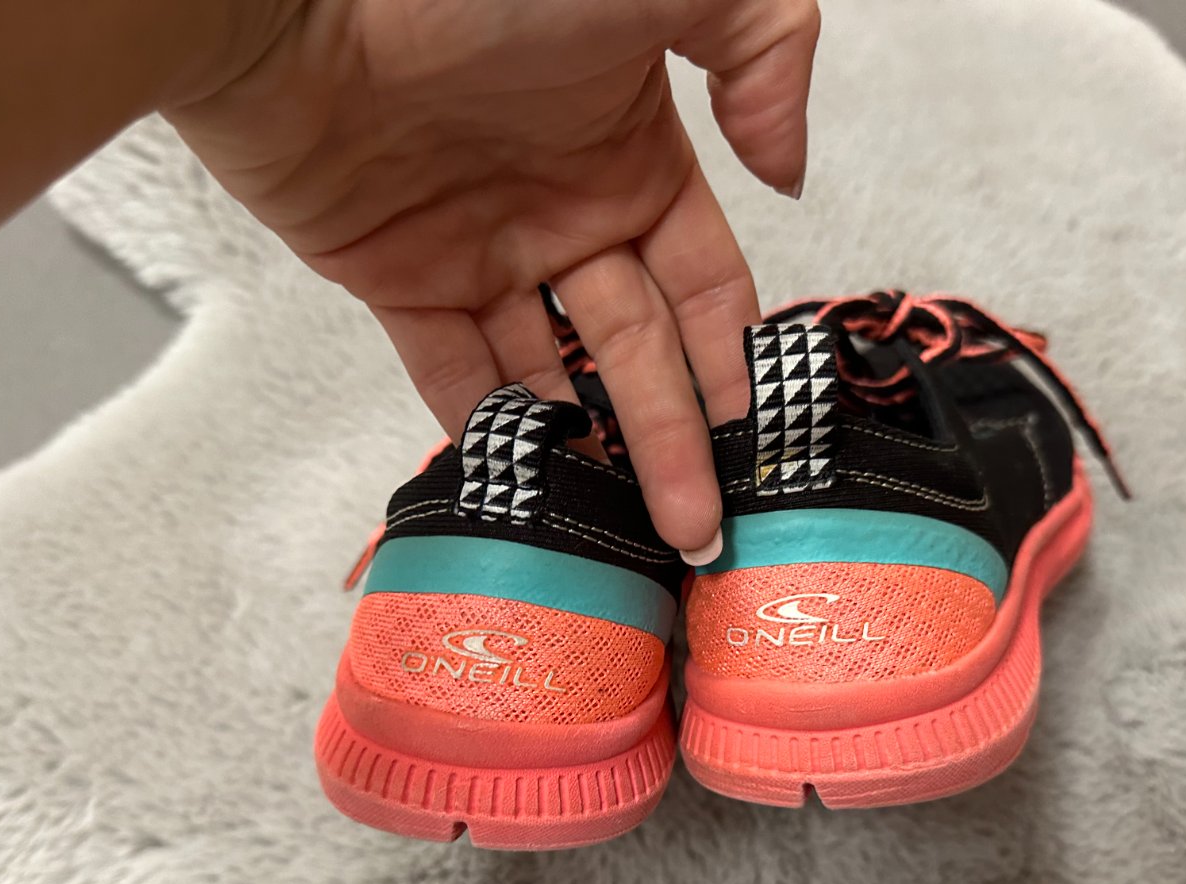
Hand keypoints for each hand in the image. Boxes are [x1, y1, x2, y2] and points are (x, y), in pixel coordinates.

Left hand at [169, 0, 820, 558]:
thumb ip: (765, 48)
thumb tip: (789, 172)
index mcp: (634, 154)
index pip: (705, 286)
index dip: (734, 365)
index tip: (758, 445)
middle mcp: (564, 212)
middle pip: (637, 353)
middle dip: (675, 442)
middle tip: (699, 528)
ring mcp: (481, 251)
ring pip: (553, 376)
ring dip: (593, 453)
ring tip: (629, 533)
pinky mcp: (396, 277)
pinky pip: (453, 373)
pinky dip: (491, 433)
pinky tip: (534, 491)